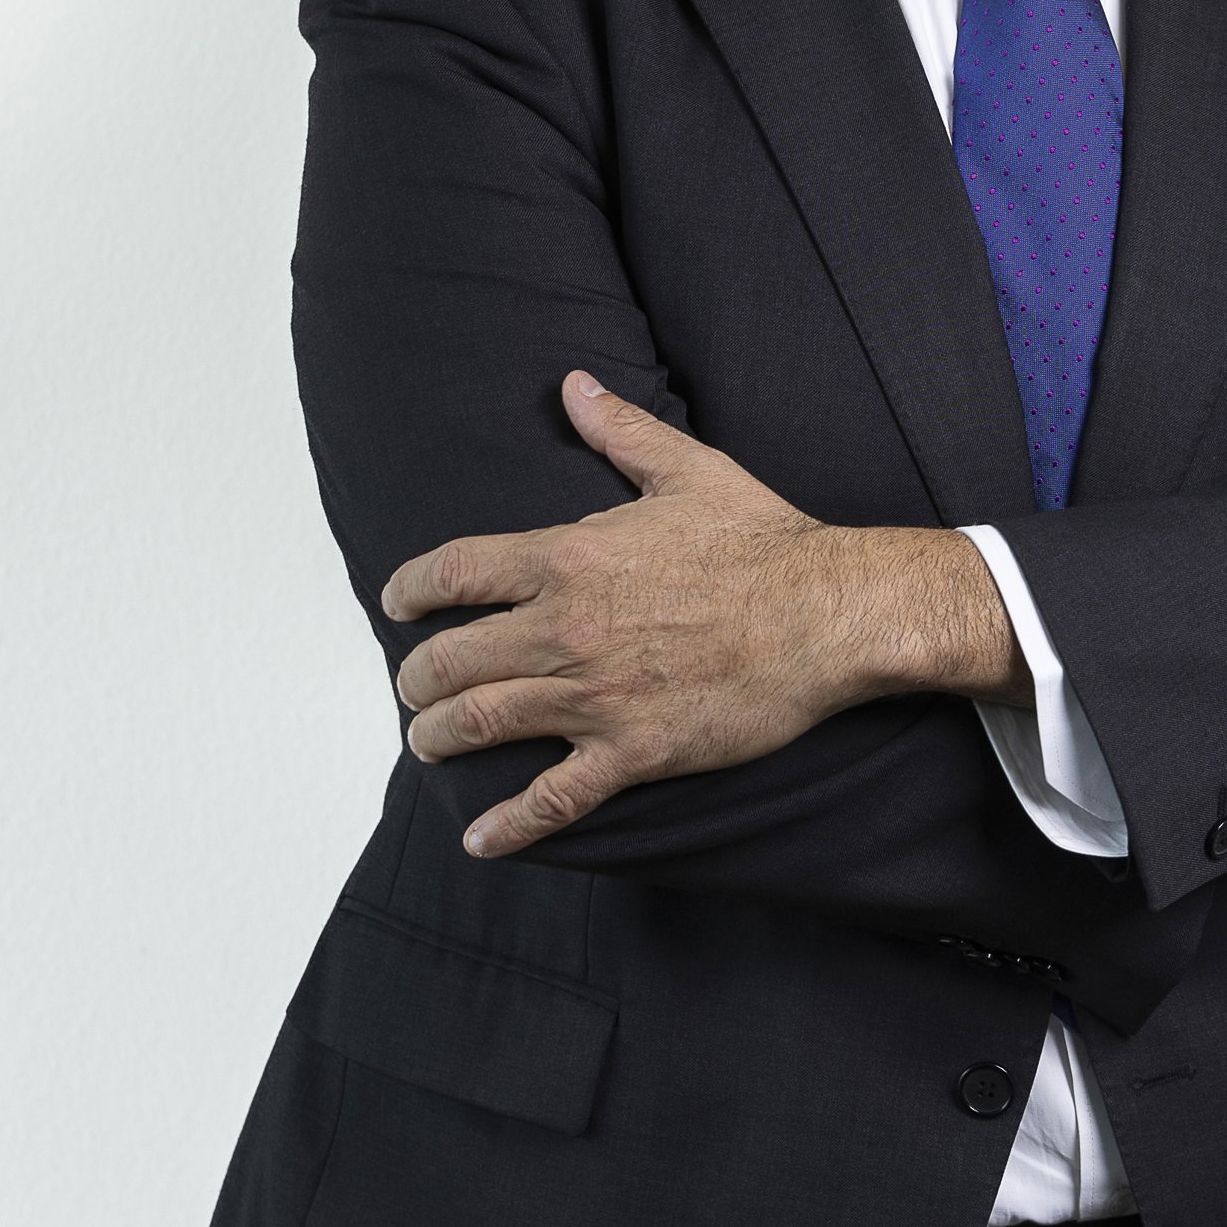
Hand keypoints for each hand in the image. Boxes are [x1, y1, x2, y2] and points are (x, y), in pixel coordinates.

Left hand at [382, 373, 1022, 856]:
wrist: (828, 613)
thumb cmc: (764, 540)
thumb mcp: (689, 470)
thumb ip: (621, 430)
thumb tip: (574, 385)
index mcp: (570, 556)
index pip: (455, 573)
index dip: (411, 590)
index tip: (397, 602)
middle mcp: (566, 628)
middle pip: (449, 660)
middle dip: (416, 678)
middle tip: (414, 686)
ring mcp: (595, 696)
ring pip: (480, 724)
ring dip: (438, 738)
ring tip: (430, 741)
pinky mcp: (632, 751)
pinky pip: (553, 799)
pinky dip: (509, 826)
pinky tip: (481, 841)